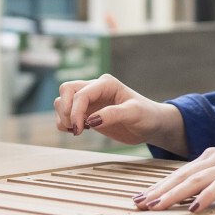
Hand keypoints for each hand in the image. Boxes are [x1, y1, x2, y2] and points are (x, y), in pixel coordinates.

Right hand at [53, 74, 185, 154]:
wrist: (151, 125)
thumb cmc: (147, 116)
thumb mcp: (134, 114)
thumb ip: (113, 114)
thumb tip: (91, 120)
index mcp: (106, 84)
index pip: (81, 93)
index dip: (76, 111)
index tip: (79, 130)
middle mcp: (95, 88)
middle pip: (66, 90)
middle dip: (67, 110)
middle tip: (77, 128)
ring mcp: (90, 100)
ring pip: (63, 101)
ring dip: (64, 117)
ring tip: (79, 130)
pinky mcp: (87, 112)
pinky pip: (66, 113)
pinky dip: (65, 123)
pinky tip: (79, 130)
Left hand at [133, 146, 214, 212]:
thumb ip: (214, 182)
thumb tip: (192, 198)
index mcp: (212, 157)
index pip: (179, 173)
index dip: (158, 186)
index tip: (140, 199)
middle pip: (181, 176)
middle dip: (158, 190)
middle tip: (138, 203)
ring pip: (195, 180)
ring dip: (173, 194)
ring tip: (156, 206)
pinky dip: (206, 196)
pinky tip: (194, 207)